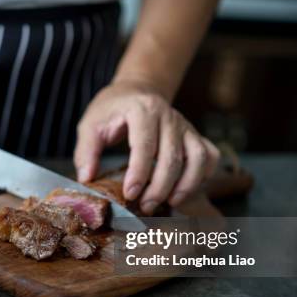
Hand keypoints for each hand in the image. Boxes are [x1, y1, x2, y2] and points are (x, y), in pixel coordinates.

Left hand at [74, 80, 219, 213]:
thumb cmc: (112, 110)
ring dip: (186, 185)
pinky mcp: (195, 134)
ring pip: (198, 157)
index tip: (130, 194)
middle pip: (173, 156)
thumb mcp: (90, 124)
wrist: (136, 90)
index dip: (139, 172)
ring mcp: (185, 125)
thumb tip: (86, 179)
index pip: (145, 144)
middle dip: (160, 187)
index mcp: (142, 110)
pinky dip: (203, 175)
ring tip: (169, 203)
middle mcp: (169, 116)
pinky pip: (209, 156)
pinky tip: (186, 190)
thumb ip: (86, 151)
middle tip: (146, 206)